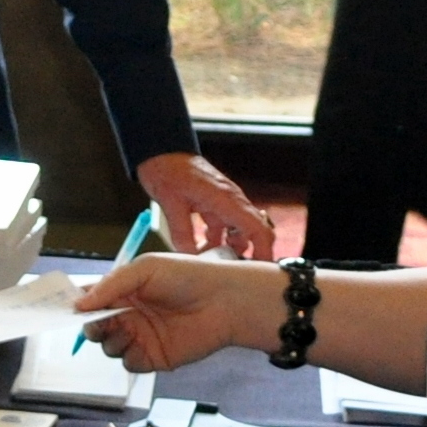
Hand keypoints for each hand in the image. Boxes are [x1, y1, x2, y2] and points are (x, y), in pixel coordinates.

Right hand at [76, 252, 285, 376]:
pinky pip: (128, 363)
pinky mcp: (153, 357)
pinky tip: (140, 342)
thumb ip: (110, 285)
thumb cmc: (188, 276)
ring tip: (127, 328)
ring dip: (111, 340)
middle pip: (94, 327)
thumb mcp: (145, 269)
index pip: (91, 300)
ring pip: (108, 347)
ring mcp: (140, 336)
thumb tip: (79, 304)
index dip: (75, 306)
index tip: (63, 310)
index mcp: (123, 291)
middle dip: (91, 326)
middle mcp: (128, 314)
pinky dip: (129, 355)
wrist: (224, 301)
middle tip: (98, 322)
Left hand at [132, 153, 278, 259]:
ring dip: (232, 249)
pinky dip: (220, 242)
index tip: (261, 270)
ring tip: (217, 267)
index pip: (258, 227)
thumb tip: (190, 258)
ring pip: (240, 231)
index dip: (264, 250)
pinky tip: (204, 253)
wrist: (162, 152)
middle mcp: (232, 201)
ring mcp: (226, 203)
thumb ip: (182, 232)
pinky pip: (225, 228)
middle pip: (256, 230)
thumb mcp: (171, 203)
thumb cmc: (168, 170)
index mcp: (226, 199)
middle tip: (239, 274)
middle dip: (253, 253)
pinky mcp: (217, 205)